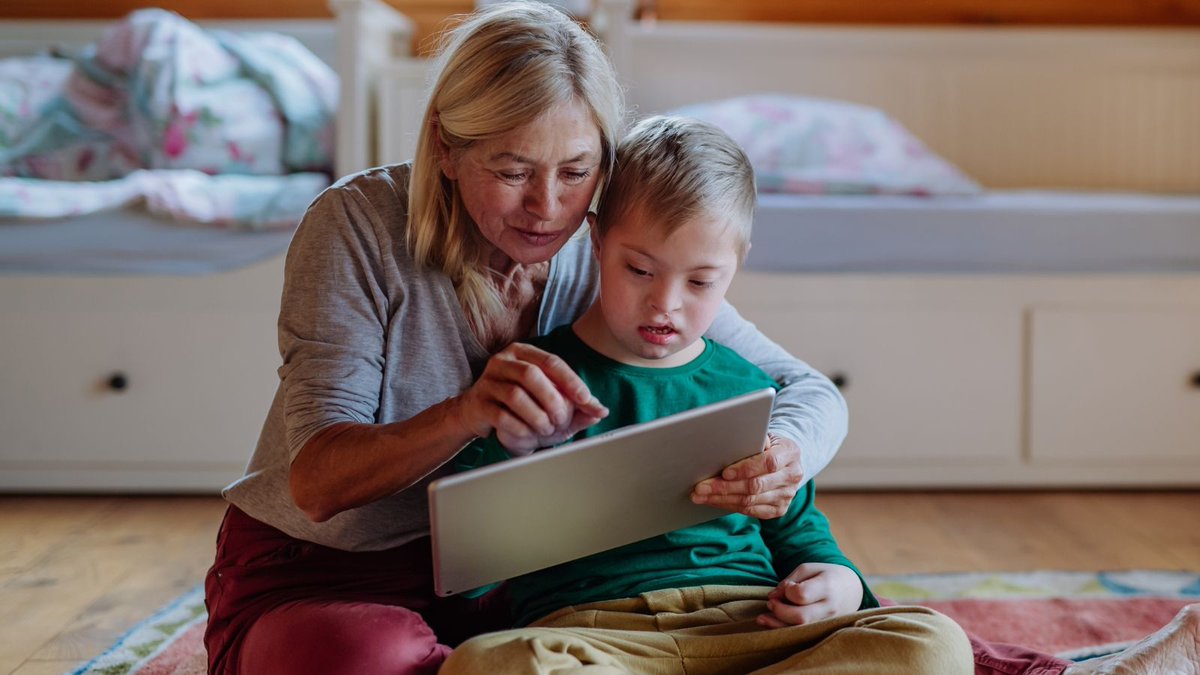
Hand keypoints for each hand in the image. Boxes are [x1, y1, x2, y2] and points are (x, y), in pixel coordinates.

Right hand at [455, 342, 607, 454]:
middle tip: (562, 419)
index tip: (586, 399)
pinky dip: (520, 427)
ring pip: (516, 395)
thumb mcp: (549, 402)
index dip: (570, 380)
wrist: (478, 414)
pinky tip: (529, 434)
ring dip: (537, 416)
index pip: (551, 361)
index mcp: (523, 352)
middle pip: (531, 374)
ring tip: (546, 428)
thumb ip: (575, 405)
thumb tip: (601, 411)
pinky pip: (501, 415)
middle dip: (552, 400)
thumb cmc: (519, 405)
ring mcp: (487, 381)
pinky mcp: (478, 403)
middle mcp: (503, 361)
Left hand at [691, 434, 802, 517]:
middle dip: (724, 487)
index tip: (724, 472)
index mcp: (790, 452)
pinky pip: (751, 511)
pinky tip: (714, 501)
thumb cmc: (767, 445)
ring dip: (722, 499)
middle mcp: (792, 476)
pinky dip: (729, 506)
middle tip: (701, 487)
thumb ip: (752, 439)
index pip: (768, 463)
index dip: (745, 469)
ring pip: (750, 501)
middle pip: (756, 486)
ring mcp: (787, 495)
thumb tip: (729, 442)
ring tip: (700, 496)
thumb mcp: (764, 436)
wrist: (784, 461)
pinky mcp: (779, 509)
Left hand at [757, 563, 863, 627]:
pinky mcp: (823, 632)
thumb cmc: (825, 576)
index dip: (788, 591)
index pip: (801, 595)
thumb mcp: (808, 569)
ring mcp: (829, 623)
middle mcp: (830, 608)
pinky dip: (784, 632)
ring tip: (762, 618)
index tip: (787, 587)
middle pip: (800, 617)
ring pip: (800, 631)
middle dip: (779, 611)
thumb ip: (789, 581)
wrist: (851, 590)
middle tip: (771, 603)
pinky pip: (802, 636)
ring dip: (777, 625)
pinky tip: (771, 625)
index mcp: (828, 587)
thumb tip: (772, 597)